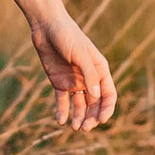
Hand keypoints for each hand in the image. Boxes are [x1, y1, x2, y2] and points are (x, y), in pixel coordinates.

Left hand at [29, 14, 116, 130]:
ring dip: (78, 117)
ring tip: (74, 128)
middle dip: (92, 117)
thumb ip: (89, 74)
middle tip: (84, 128)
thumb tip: (96, 97)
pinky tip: (60, 121)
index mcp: (99, 70)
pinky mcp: (59, 82)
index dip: (107, 109)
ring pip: (79, 105)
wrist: (45, 26)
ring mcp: (74, 81)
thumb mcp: (80, 54)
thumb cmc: (67, 35)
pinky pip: (63, 101)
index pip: (108, 94)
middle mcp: (89, 78)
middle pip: (94, 103)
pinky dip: (62, 112)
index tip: (102, 120)